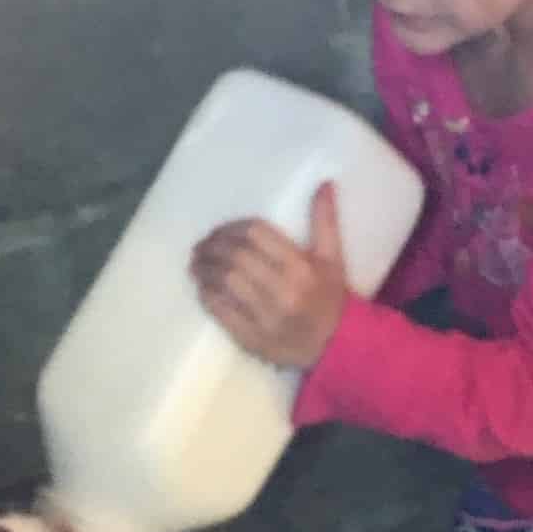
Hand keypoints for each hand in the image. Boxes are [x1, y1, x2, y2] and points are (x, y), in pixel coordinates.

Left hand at [190, 181, 349, 368]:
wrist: (335, 347)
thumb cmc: (331, 298)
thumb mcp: (333, 259)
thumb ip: (325, 221)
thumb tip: (323, 184)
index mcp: (301, 268)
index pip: (256, 234)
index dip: (233, 228)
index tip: (222, 230)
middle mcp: (283, 291)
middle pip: (236, 257)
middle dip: (213, 247)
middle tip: (202, 244)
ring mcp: (266, 316)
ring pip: (225, 283)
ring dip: (205, 269)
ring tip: (196, 262)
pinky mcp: (252, 338)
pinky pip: (222, 312)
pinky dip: (207, 296)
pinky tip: (202, 287)